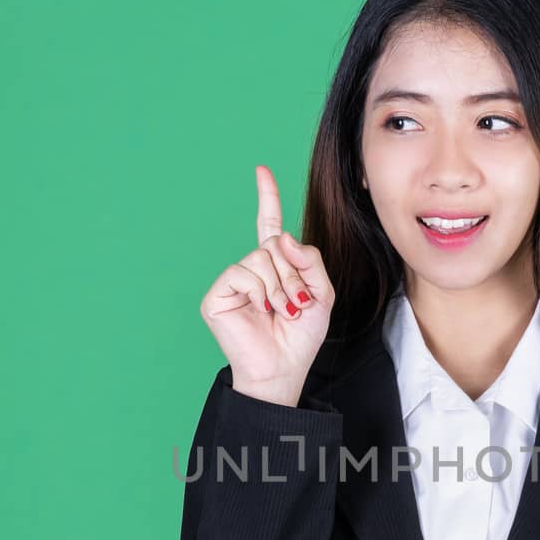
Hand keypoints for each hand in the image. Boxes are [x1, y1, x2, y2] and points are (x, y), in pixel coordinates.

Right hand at [198, 165, 336, 405]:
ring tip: (282, 311)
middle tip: (297, 304)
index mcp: (276, 267)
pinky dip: (259, 292)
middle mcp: (252, 269)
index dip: (267, 198)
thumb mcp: (322, 294)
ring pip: (260, 258)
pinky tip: (261, 310)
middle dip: (293, 274)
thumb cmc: (301, 337)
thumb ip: (310, 260)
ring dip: (279, 286)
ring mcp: (233, 281)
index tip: (261, 170)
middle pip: (274, 245)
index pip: (270, 226)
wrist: (283, 369)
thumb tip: (282, 237)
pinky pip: (242, 273)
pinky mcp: (217, 295)